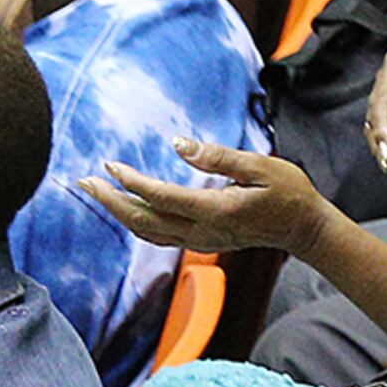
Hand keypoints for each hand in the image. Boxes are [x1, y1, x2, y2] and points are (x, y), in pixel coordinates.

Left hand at [77, 137, 329, 259]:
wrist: (303, 228)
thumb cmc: (288, 192)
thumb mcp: (261, 166)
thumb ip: (219, 157)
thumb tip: (180, 144)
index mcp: (216, 211)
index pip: (161, 198)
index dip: (132, 183)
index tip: (109, 165)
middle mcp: (202, 232)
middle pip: (143, 220)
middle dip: (110, 201)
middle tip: (83, 181)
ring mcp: (199, 241)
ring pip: (147, 231)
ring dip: (117, 212)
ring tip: (95, 190)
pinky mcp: (200, 242)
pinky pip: (158, 235)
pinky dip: (135, 220)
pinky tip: (123, 205)